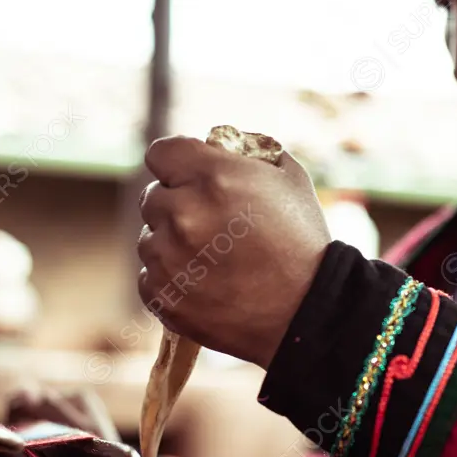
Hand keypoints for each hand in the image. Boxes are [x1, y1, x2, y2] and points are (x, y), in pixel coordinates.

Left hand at [136, 136, 332, 368]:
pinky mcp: (163, 296)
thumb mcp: (288, 177)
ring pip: (149, 239)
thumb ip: (247, 151)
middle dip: (177, 205)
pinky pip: (149, 277)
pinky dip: (170, 280)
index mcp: (211, 177)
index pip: (160, 152)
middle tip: (211, 225)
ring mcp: (168, 258)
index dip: (176, 164)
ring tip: (213, 260)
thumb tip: (218, 144)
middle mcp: (182, 213)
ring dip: (171, 244)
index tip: (189, 177)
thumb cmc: (302, 242)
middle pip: (152, 197)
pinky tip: (204, 284)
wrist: (307, 312)